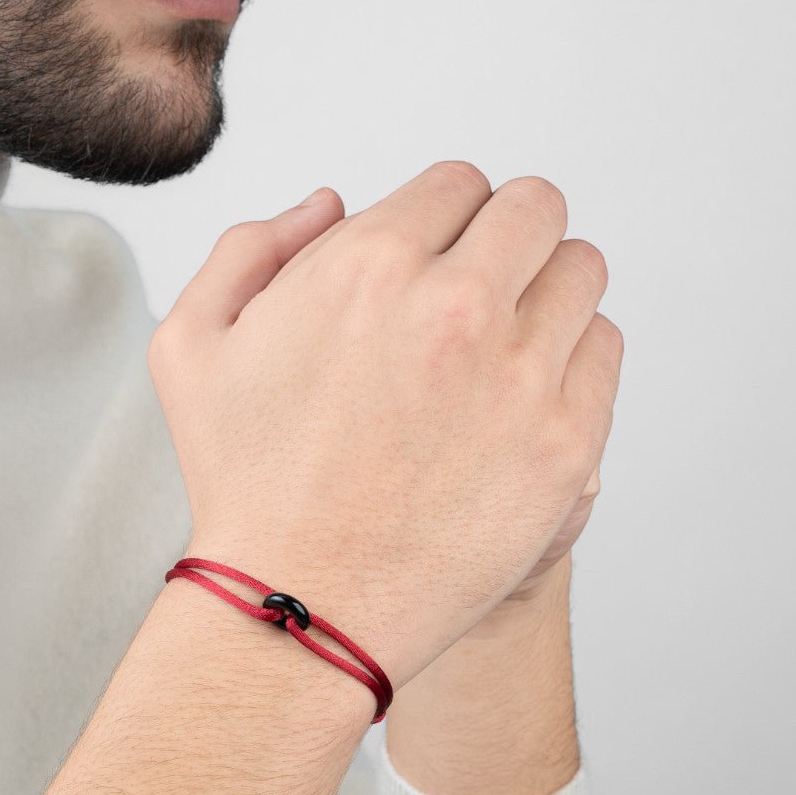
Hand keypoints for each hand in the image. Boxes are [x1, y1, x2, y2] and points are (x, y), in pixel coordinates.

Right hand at [149, 163, 622, 689]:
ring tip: (503, 350)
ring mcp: (519, 378)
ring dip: (546, 295)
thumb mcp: (192, 347)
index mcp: (369, 265)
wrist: (300, 609)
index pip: (458, 185)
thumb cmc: (245, 488)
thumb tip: (330, 203)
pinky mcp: (564, 445)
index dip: (442, 222)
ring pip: (581, 273)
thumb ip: (251, 248)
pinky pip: (603, 352)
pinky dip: (573, 363)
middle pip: (534, 211)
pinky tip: (521, 401)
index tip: (433, 267)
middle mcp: (455, 308)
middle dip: (506, 241)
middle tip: (480, 296)